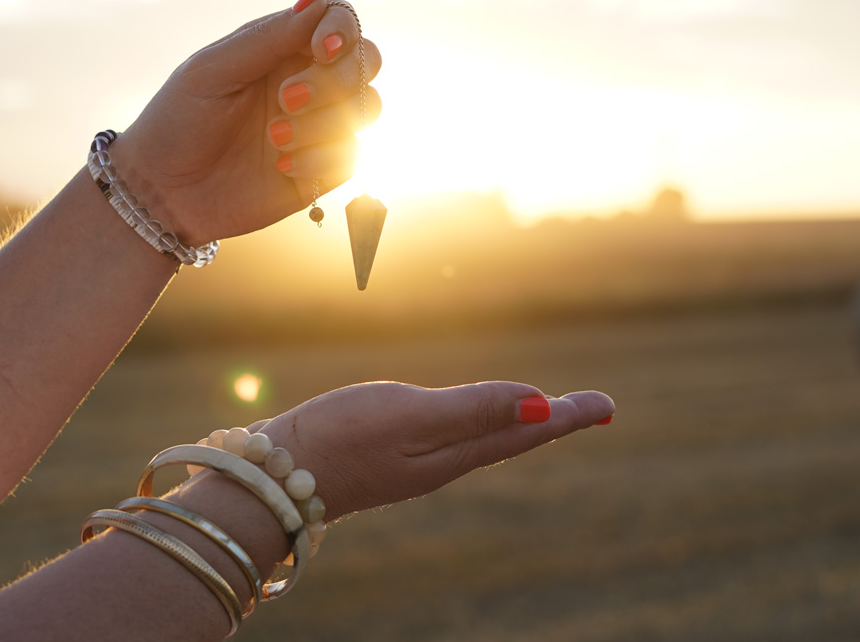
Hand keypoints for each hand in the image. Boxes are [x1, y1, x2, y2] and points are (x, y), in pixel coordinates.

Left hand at [112, 0, 381, 244]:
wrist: (163, 192)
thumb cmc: (178, 121)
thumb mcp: (213, 71)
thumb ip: (267, 37)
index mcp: (282, 49)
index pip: (339, 22)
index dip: (343, 31)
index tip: (321, 50)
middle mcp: (308, 83)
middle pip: (366, 62)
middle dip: (337, 79)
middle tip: (287, 99)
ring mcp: (317, 127)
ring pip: (366, 108)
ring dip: (326, 121)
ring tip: (276, 136)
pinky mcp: (321, 170)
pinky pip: (351, 155)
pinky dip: (320, 157)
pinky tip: (282, 167)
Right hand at [252, 382, 614, 520]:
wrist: (273, 476)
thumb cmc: (341, 438)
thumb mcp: (411, 417)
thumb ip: (473, 410)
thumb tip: (539, 404)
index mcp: (454, 454)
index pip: (524, 431)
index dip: (565, 415)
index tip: (605, 404)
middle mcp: (440, 462)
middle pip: (510, 439)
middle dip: (551, 420)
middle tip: (590, 408)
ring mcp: (413, 461)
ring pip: (482, 441)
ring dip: (518, 425)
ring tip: (541, 413)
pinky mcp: (386, 455)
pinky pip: (451, 439)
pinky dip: (478, 426)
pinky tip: (467, 423)